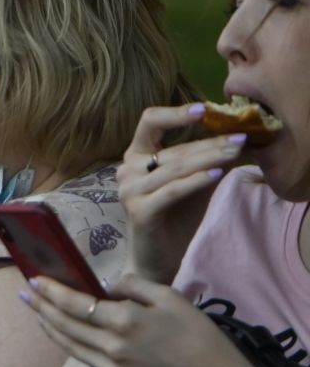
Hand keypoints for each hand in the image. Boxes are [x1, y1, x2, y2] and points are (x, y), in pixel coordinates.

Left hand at [22, 270, 243, 366]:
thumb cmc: (197, 334)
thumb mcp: (171, 298)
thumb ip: (134, 287)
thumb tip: (107, 287)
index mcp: (125, 322)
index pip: (76, 305)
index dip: (52, 292)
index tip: (34, 280)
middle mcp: (112, 349)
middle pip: (66, 327)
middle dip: (41, 309)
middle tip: (24, 295)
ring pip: (72, 348)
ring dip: (52, 330)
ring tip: (39, 315)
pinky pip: (95, 365)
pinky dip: (86, 350)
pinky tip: (81, 339)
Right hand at [119, 103, 245, 284]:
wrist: (160, 257)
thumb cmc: (176, 217)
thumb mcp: (196, 181)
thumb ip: (208, 160)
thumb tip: (239, 136)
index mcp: (136, 157)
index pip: (149, 122)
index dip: (175, 113)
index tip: (204, 109)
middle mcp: (126, 170)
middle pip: (172, 149)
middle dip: (209, 144)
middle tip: (240, 139)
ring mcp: (129, 191)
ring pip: (175, 168)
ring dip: (209, 159)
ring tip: (236, 152)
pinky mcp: (139, 211)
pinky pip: (173, 190)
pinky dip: (197, 181)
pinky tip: (218, 174)